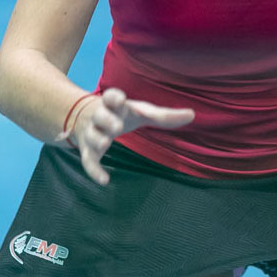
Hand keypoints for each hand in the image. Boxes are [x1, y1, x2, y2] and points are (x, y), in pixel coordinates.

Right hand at [72, 88, 194, 185]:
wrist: (83, 117)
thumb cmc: (121, 113)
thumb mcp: (140, 111)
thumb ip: (163, 115)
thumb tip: (192, 114)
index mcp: (114, 105)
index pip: (111, 96)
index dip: (114, 97)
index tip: (118, 99)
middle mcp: (100, 117)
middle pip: (100, 115)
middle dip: (107, 119)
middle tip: (116, 126)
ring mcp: (91, 133)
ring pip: (93, 136)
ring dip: (98, 140)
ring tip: (106, 144)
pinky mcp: (87, 150)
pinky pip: (88, 161)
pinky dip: (94, 171)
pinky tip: (105, 180)